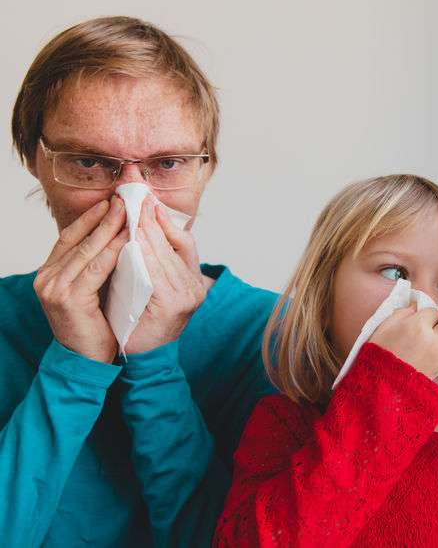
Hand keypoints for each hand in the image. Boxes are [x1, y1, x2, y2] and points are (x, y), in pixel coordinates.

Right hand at [34, 197, 127, 362]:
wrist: (86, 360)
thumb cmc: (95, 324)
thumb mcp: (93, 289)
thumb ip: (97, 266)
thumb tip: (117, 235)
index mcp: (50, 273)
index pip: (70, 236)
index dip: (90, 217)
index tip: (110, 200)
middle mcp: (46, 277)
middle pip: (78, 239)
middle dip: (103, 217)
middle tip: (124, 198)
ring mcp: (54, 288)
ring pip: (88, 250)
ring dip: (110, 228)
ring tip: (129, 212)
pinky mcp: (68, 299)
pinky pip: (96, 268)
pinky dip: (114, 251)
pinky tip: (129, 239)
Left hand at [124, 198, 206, 353]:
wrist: (144, 357)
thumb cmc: (143, 319)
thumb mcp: (153, 284)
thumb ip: (154, 260)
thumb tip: (143, 225)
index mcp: (195, 280)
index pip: (184, 241)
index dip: (165, 218)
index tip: (147, 198)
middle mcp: (195, 286)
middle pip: (172, 243)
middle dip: (149, 217)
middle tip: (132, 194)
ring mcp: (186, 296)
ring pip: (162, 255)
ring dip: (144, 230)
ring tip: (128, 210)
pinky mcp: (172, 305)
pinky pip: (154, 273)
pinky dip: (142, 253)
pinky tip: (129, 239)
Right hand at [369, 305, 437, 378]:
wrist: (380, 386)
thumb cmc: (378, 356)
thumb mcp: (384, 327)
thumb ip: (403, 312)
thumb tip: (416, 306)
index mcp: (418, 328)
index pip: (433, 310)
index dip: (426, 310)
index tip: (418, 316)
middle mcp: (435, 342)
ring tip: (433, 335)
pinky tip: (433, 347)